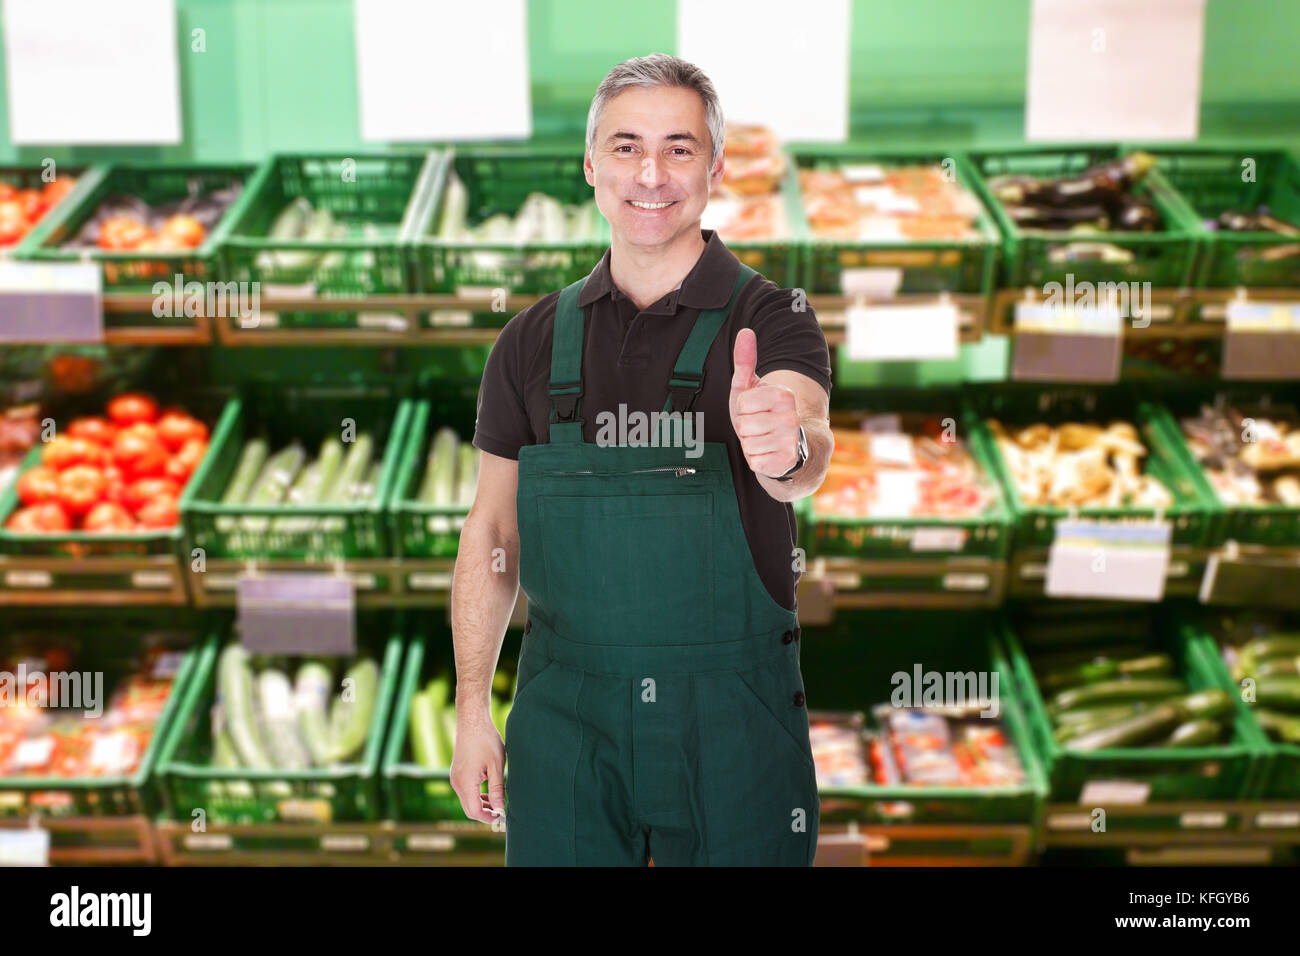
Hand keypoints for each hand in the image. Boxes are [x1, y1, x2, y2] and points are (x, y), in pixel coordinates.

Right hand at [449, 706, 505, 824]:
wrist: (472, 721)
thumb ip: (497, 789)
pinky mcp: (457, 773)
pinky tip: (490, 792)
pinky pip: (466, 791)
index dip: (489, 817)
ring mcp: (455, 777)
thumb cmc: (486, 740)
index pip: (474, 811)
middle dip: (485, 813)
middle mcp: (456, 783)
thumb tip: (500, 809)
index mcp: (465, 783)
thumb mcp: (496, 766)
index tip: (502, 818)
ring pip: (467, 801)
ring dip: (482, 805)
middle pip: (469, 809)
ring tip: (499, 803)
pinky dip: (477, 796)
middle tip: (502, 813)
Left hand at [729, 327, 799, 478]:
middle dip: (745, 429)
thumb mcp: (750, 387)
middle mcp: (791, 416)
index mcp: (783, 395)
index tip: (754, 410)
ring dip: (750, 444)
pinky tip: (768, 454)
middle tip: (758, 428)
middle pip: (743, 425)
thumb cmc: (762, 414)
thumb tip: (745, 331)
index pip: (742, 403)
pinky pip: (754, 461)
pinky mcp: (786, 461)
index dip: (742, 409)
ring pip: (748, 444)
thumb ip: (745, 360)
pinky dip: (756, 459)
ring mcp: (790, 440)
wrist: (786, 447)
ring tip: (762, 440)